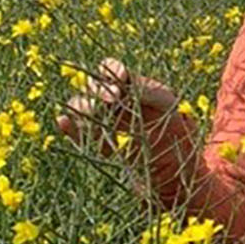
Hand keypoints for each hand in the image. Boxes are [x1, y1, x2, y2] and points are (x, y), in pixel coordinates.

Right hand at [56, 57, 189, 196]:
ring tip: (94, 114)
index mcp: (132, 88)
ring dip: (84, 108)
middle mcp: (114, 103)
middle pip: (93, 87)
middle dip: (99, 90)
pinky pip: (77, 134)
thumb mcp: (167, 106)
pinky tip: (64, 122)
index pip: (112, 70)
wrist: (180, 173)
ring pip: (82, 108)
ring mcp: (104, 124)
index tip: (119, 79)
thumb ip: (148, 90)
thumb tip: (122, 80)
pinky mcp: (97, 146)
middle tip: (111, 100)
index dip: (111, 69)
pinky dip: (70, 128)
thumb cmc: (179, 134)